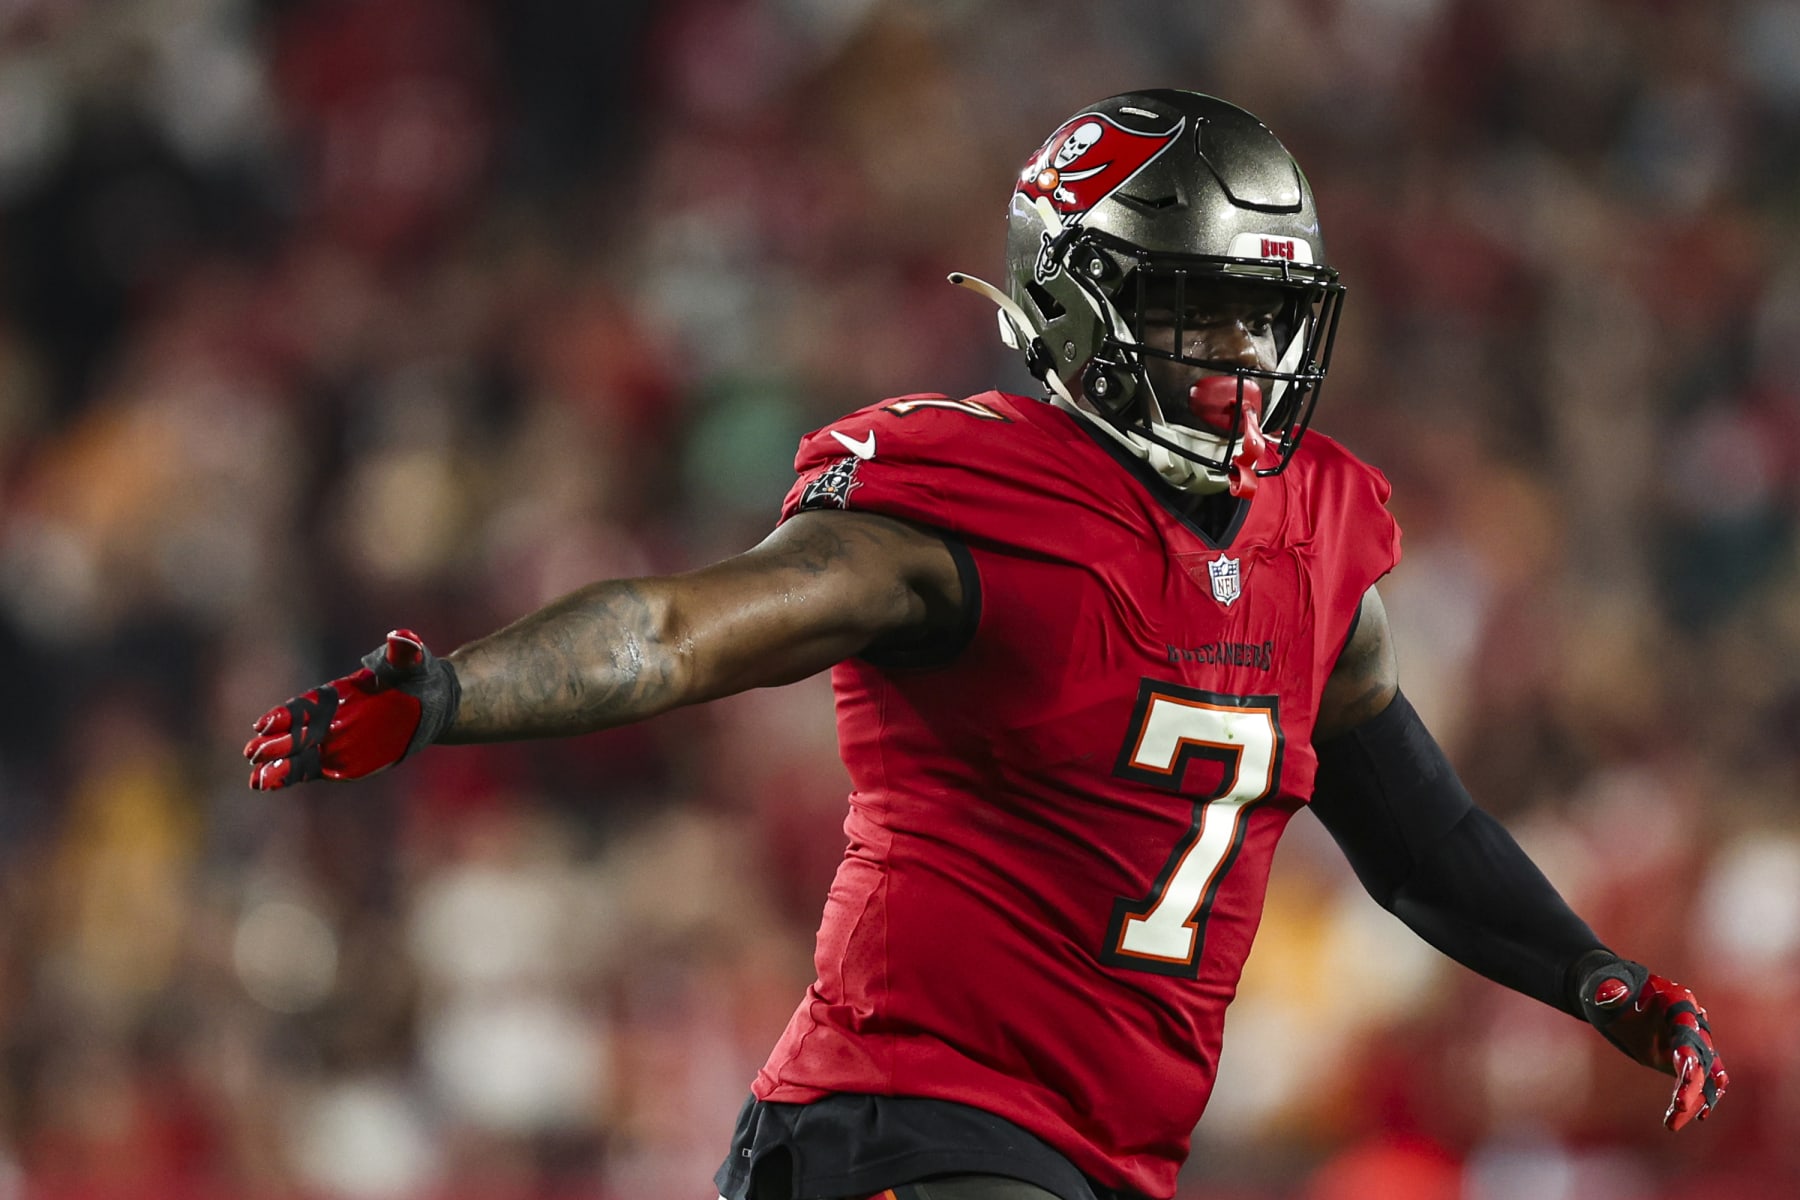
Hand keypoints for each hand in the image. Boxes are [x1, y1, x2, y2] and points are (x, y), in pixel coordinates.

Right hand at [244, 630, 459, 789]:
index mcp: (340, 694)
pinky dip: (290, 776)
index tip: (265, 724)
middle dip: (276, 744)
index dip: (286, 715)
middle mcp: (331, 718)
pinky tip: (266, 784)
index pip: (307, 705)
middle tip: (253, 753)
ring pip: (298, 754)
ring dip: (277, 767)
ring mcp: (334, 741)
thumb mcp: (414, 662)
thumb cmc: (417, 677)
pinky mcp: (341, 761)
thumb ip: (403, 653)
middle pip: (296, 733)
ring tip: (255, 780)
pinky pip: (311, 769)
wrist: (432, 701)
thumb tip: (402, 637)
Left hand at [1578, 955, 1727, 1131]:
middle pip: (1700, 1054)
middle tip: (1680, 1106)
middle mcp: (1691, 1020)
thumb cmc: (1606, 985)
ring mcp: (1691, 1040)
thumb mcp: (1602, 984)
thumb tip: (1610, 993)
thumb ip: (1609, 988)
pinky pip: (1701, 1079)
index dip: (1688, 1045)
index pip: (1686, 1025)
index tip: (1682, 1066)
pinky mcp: (1686, 1057)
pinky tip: (1698, 1116)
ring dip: (1696, 1098)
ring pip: (1704, 1072)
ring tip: (1674, 1124)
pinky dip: (1701, 1096)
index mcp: (1676, 999)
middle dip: (1692, 1082)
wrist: (1611, 992)